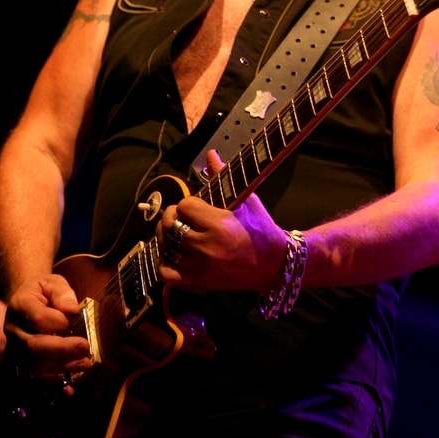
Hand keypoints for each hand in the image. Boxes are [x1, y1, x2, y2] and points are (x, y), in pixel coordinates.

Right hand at [4, 274, 92, 378]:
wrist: (29, 299)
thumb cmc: (43, 290)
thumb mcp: (53, 282)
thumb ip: (62, 292)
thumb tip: (71, 309)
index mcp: (19, 306)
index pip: (37, 318)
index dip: (57, 320)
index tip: (74, 315)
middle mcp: (13, 330)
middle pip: (33, 346)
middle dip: (62, 349)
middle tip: (85, 348)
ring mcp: (16, 348)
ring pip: (35, 364)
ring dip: (62, 366)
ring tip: (85, 363)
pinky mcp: (24, 361)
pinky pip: (36, 376)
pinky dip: (53, 381)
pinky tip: (71, 386)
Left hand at [158, 151, 286, 293]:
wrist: (273, 265)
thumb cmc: (261, 230)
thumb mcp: (246, 201)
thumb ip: (223, 177)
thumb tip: (211, 155)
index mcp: (219, 224)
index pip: (184, 205)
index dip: (189, 202)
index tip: (198, 205)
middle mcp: (206, 246)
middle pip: (170, 224)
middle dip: (174, 215)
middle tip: (184, 216)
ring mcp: (200, 266)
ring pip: (165, 245)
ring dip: (167, 235)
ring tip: (178, 231)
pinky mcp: (197, 281)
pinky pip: (166, 272)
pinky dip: (165, 261)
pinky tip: (175, 253)